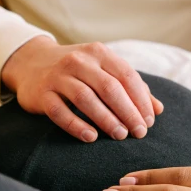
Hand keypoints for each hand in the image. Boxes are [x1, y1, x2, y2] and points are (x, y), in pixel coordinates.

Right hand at [1, 37, 163, 142]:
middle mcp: (79, 61)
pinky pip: (60, 112)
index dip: (140, 99)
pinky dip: (76, 125)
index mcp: (99, 53)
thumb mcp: (103, 70)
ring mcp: (58, 76)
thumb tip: (158, 110)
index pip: (126, 75)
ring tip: (120, 136)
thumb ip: (131, 88)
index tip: (149, 121)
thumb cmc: (78, 70)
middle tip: (138, 133)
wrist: (32, 62)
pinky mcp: (42, 94)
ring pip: (86, 98)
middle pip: (109, 87)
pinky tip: (91, 137)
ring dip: (106, 119)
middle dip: (127, 111)